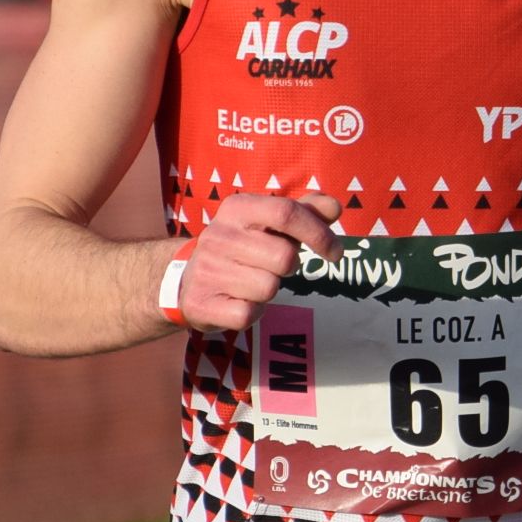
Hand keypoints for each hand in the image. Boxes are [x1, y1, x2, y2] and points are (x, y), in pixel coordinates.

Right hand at [172, 192, 342, 334]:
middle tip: (273, 267)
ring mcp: (206, 270)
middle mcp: (218, 235)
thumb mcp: (268, 223)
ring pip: (269, 288)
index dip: (318, 233)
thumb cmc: (242, 247)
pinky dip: (253, 312)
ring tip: (250, 281)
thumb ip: (305, 212)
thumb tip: (335, 207)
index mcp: (237, 208)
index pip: (286, 213)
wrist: (185, 280)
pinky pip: (249, 314)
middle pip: (284, 257)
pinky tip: (239, 301)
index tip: (335, 252)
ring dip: (269, 289)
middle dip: (289, 267)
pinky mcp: (201, 304)